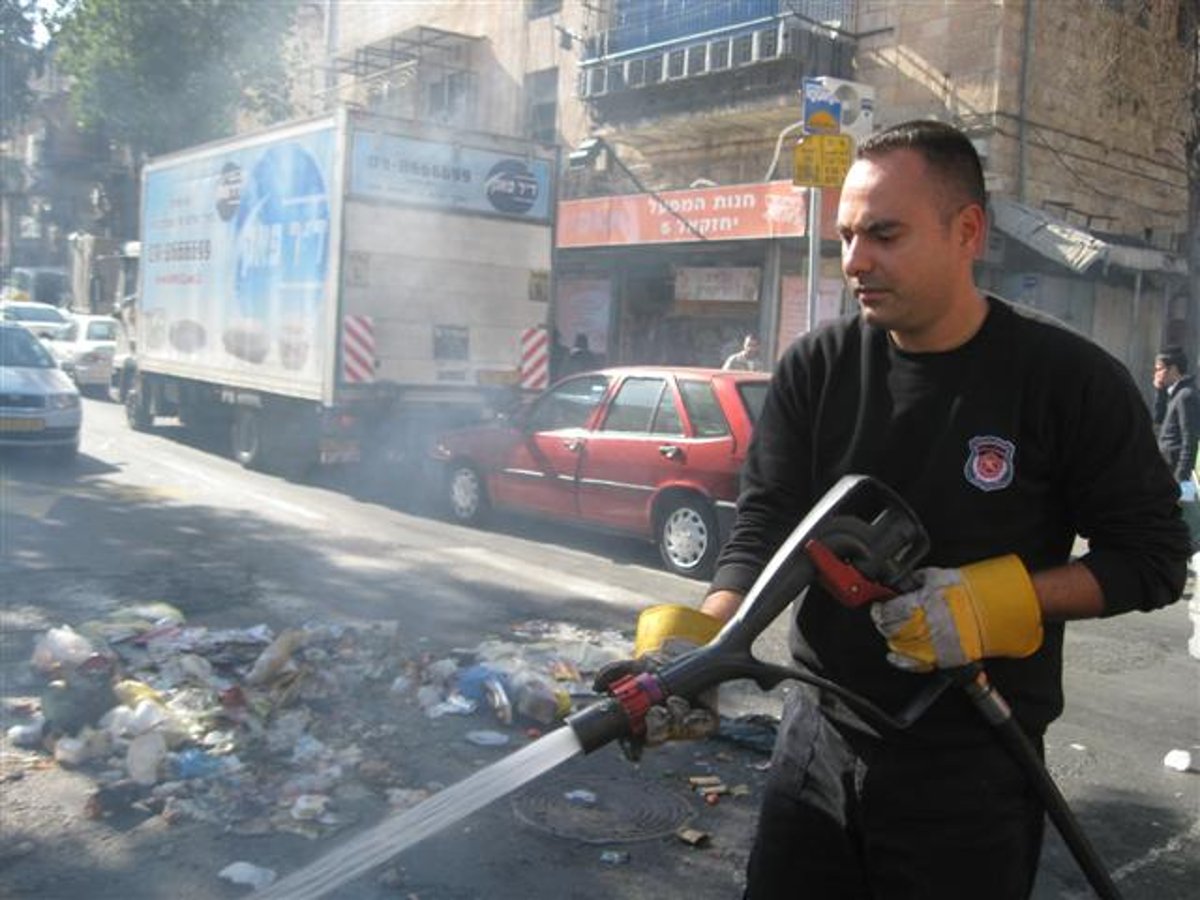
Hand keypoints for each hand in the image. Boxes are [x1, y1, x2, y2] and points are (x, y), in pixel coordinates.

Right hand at [592, 604, 721, 759]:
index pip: (632, 742)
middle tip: (654, 712)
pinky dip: (695, 718)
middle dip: (655, 729)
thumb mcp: (637, 665)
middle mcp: (663, 726)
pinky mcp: (707, 722)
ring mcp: (685, 725)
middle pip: (656, 738)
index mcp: (642, 721)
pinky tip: (688, 704)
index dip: (631, 749)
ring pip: (679, 732)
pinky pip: (704, 727)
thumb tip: (597, 687)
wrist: (691, 653)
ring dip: (675, 719)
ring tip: (672, 700)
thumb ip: (615, 673)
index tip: (632, 752)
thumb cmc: (660, 664)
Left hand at [869, 555, 1042, 671]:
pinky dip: (901, 661)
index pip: (887, 612)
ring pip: (899, 647)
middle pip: (889, 630)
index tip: (879, 608)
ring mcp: (931, 644)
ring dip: (893, 640)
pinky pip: (914, 664)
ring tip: (894, 633)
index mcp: (919, 605)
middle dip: (884, 624)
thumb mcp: (938, 577)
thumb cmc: (967, 593)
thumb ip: (918, 580)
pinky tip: (895, 656)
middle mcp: (922, 626)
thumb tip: (907, 582)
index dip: (879, 610)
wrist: (992, 611)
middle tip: (884, 619)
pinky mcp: (940, 657)